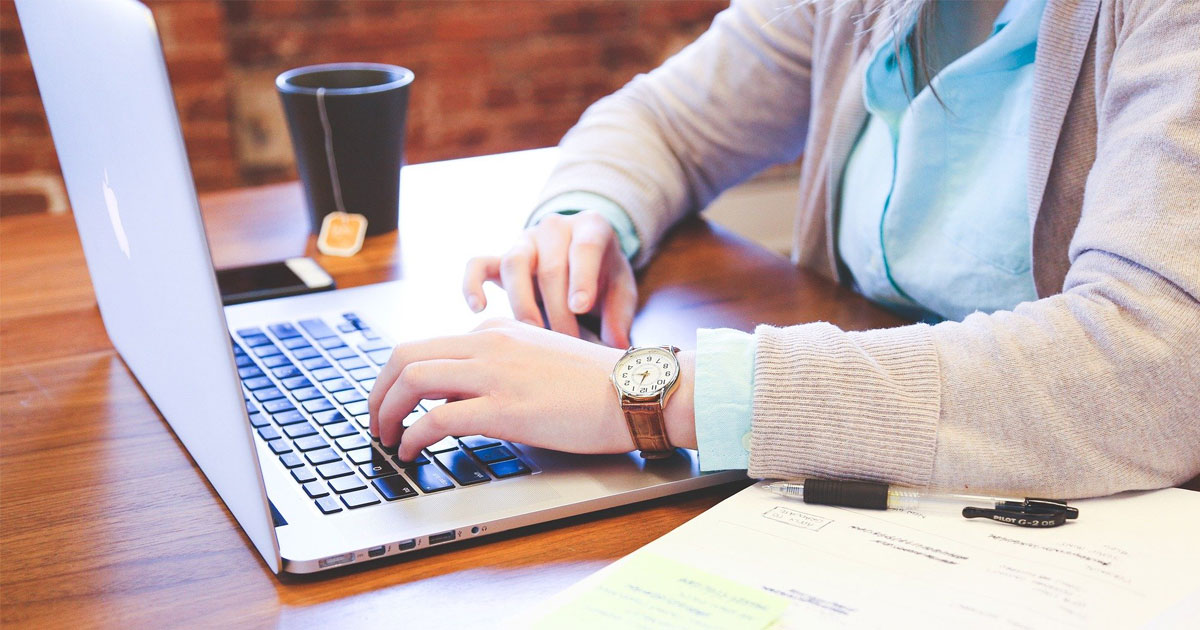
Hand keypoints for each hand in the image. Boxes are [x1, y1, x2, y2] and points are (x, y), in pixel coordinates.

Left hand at [368, 319, 696, 460]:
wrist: (636, 391)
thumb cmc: (597, 384)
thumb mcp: (539, 360)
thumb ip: (499, 368)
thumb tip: (459, 398)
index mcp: (497, 331)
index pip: (428, 346)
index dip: (398, 379)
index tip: (393, 403)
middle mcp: (488, 343)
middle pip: (405, 355)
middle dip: (378, 391)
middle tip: (375, 421)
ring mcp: (495, 374)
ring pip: (412, 379)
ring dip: (386, 411)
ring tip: (385, 438)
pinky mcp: (504, 408)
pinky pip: (437, 418)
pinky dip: (413, 436)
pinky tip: (412, 452)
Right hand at [462, 211, 636, 347]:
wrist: (581, 255)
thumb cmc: (604, 275)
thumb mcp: (621, 289)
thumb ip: (620, 315)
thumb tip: (617, 346)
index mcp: (591, 227)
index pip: (585, 247)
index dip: (581, 277)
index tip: (580, 307)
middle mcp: (555, 228)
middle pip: (550, 266)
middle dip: (557, 309)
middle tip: (567, 343)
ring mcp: (525, 241)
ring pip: (514, 264)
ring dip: (523, 304)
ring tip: (533, 335)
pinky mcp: (500, 257)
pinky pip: (478, 264)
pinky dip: (473, 284)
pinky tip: (478, 309)